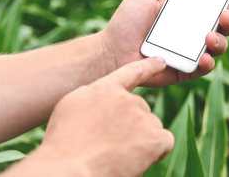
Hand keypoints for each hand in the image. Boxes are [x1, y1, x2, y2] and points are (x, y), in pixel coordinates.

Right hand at [2, 58, 172, 176]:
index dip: (148, 66)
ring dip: (142, 138)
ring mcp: (142, 117)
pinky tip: (139, 158)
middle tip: (113, 142)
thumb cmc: (63, 143)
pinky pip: (165, 140)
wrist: (69, 168)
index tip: (160, 62)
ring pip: (151, 125)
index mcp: (105, 89)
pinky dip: (157, 150)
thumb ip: (91, 95)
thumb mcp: (70, 107)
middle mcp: (127, 99)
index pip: (131, 72)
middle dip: (132, 123)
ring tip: (119, 153)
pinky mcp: (154, 137)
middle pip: (140, 107)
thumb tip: (102, 95)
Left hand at [102, 0, 228, 85]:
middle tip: (226, 13)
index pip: (216, 5)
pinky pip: (203, 68)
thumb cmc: (125, 23)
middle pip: (224, 25)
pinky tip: (204, 57)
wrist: (110, 52)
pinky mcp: (186, 70)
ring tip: (210, 35)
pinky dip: (208, 63)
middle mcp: (194, 31)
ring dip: (221, 40)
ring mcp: (191, 52)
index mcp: (188, 12)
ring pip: (218, 46)